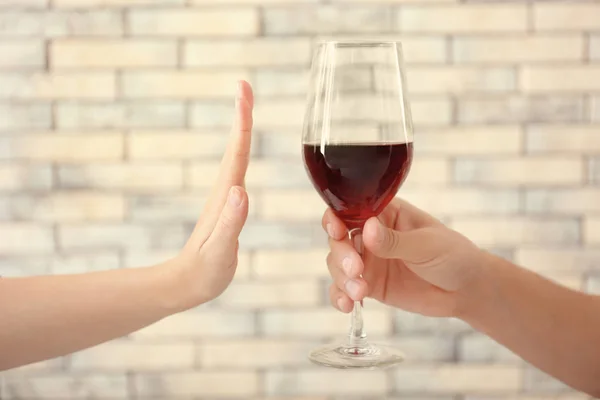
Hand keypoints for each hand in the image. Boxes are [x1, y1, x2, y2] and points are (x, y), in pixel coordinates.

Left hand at [168, 80, 253, 310]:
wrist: (185, 285)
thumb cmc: (203, 273)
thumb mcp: (219, 252)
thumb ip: (230, 223)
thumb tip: (241, 190)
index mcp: (226, 198)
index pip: (237, 153)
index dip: (242, 123)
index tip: (243, 92)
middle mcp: (226, 192)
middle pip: (236, 147)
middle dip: (242, 115)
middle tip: (245, 86)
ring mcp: (226, 199)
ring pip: (236, 156)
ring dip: (242, 129)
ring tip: (246, 107)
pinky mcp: (228, 208)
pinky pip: (238, 171)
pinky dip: (242, 151)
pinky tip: (243, 150)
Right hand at [324, 198, 486, 317]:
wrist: (467, 290)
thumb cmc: (454, 255)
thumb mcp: (427, 245)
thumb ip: (395, 241)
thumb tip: (367, 229)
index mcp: (385, 214)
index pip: (351, 210)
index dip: (336, 218)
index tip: (338, 231)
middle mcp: (371, 235)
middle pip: (339, 239)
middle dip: (341, 254)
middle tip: (355, 268)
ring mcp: (369, 261)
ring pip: (337, 265)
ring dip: (341, 278)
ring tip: (359, 292)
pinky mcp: (370, 285)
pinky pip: (345, 289)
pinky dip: (340, 296)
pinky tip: (347, 305)